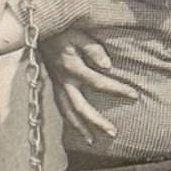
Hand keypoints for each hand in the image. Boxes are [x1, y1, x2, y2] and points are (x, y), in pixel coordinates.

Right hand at [39, 28, 137, 143]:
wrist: (36, 29)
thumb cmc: (62, 29)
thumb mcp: (78, 34)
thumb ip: (93, 49)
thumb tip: (108, 66)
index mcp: (73, 67)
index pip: (98, 82)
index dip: (117, 89)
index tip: (134, 95)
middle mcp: (64, 81)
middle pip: (81, 107)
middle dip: (97, 122)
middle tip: (113, 133)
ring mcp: (57, 85)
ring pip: (67, 112)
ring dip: (80, 128)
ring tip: (92, 141)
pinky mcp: (53, 85)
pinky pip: (61, 108)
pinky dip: (69, 121)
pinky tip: (77, 128)